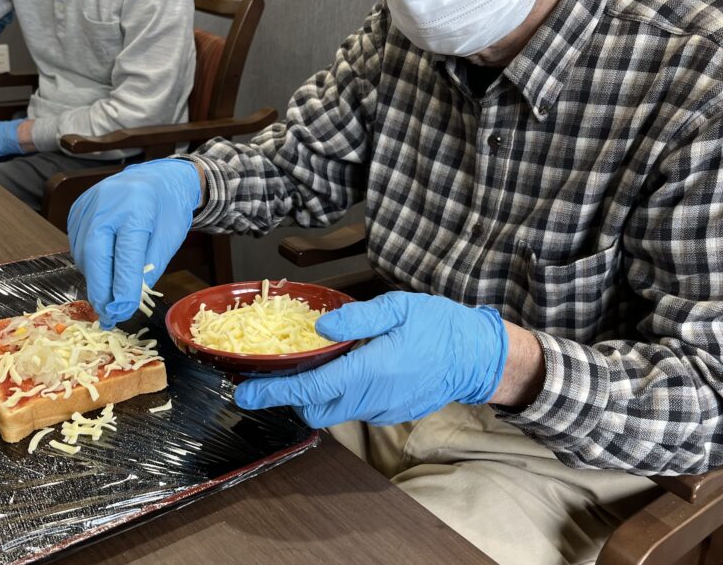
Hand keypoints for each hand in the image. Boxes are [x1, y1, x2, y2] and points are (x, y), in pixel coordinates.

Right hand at [67, 158, 200, 327]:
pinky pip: (77, 244)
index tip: (122, 312)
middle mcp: (107, 204)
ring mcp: (88, 205)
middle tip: (108, 315)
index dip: (122, 286)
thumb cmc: (167, 210)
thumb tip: (129, 298)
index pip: (126, 255)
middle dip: (100, 289)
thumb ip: (150, 267)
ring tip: (108, 296)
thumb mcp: (170, 238)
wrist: (156, 178)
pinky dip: (89, 263)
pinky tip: (102, 271)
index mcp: (136, 209)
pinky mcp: (78, 209)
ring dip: (94, 279)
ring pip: (83, 253)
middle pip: (95, 255)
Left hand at [234, 292, 508, 426]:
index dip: (273, 392)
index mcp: (371, 370)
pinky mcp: (391, 414)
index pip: (311, 389)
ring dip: (318, 395)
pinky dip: (342, 395)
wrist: (476, 355)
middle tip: (278, 374)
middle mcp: (373, 398)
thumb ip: (358, 319)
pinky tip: (348, 369)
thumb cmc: (439, 325)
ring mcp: (383, 411)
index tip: (246, 392)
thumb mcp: (399, 307)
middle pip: (315, 411)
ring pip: (335, 412)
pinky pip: (355, 409)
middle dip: (291, 398)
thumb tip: (320, 330)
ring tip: (314, 365)